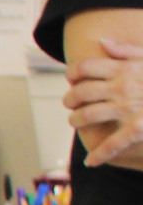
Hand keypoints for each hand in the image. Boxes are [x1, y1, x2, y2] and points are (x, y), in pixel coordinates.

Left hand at [63, 39, 142, 166]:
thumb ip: (128, 50)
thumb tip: (103, 43)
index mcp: (125, 69)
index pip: (85, 67)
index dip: (73, 73)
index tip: (71, 79)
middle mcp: (123, 86)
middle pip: (80, 92)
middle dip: (70, 99)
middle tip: (69, 104)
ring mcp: (129, 108)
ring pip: (86, 115)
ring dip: (76, 121)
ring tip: (76, 122)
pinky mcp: (138, 128)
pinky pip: (112, 143)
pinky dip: (99, 154)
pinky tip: (91, 161)